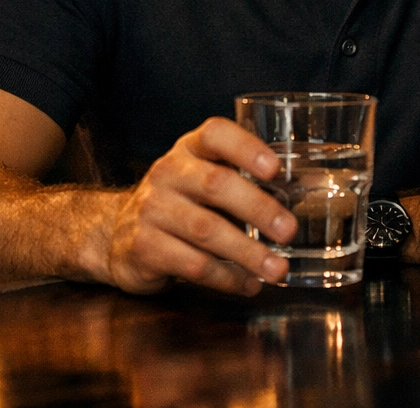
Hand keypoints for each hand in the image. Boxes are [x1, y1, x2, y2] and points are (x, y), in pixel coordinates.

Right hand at [103, 117, 297, 295]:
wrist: (117, 232)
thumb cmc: (178, 202)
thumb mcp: (201, 178)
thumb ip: (241, 180)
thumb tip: (302, 193)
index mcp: (188, 150)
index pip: (214, 134)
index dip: (245, 147)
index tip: (274, 168)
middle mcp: (168, 173)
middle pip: (215, 184)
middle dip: (258, 208)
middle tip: (289, 230)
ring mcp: (152, 210)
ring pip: (205, 230)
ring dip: (247, 252)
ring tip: (277, 268)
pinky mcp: (145, 247)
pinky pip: (193, 264)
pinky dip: (227, 278)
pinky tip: (248, 284)